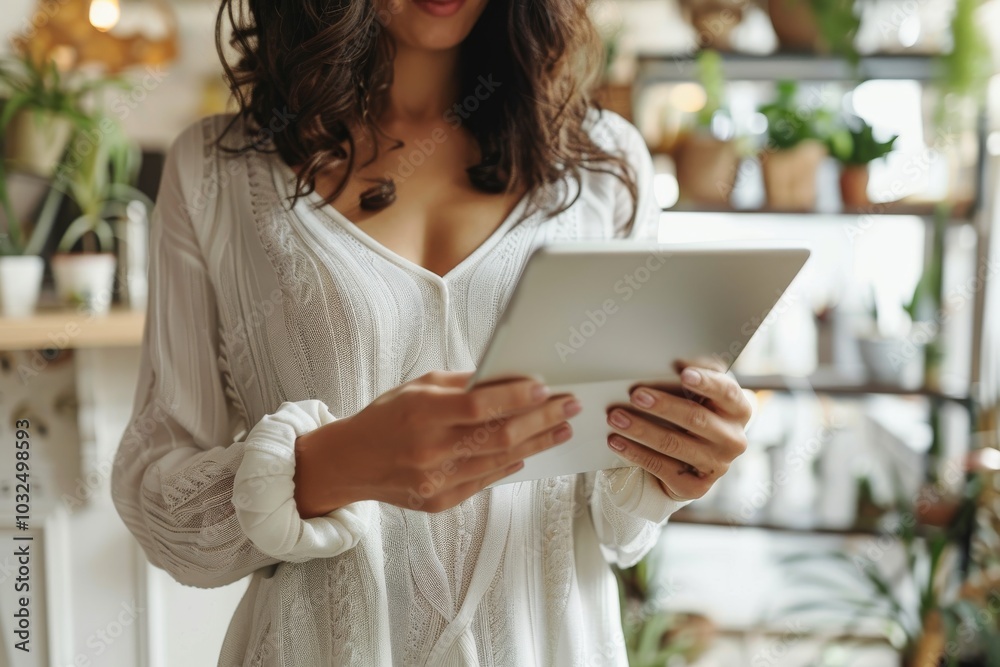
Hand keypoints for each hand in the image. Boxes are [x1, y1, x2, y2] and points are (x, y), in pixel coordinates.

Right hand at [293, 371, 579, 517]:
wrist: (349, 462)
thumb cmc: (386, 417)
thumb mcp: (416, 387)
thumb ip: (461, 384)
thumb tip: (508, 378)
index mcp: (421, 413)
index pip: (478, 406)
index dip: (515, 398)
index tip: (545, 388)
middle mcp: (429, 449)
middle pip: (498, 436)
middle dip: (541, 420)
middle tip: (568, 407)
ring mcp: (435, 480)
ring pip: (499, 462)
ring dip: (536, 443)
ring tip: (560, 429)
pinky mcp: (438, 501)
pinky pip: (484, 481)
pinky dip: (510, 465)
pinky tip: (528, 451)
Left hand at [605, 367, 750, 501]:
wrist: (695, 458)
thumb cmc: (695, 412)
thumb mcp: (701, 393)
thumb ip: (694, 374)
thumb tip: (675, 360)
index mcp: (739, 410)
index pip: (727, 392)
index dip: (706, 383)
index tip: (684, 373)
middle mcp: (733, 439)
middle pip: (697, 419)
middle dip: (664, 406)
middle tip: (636, 394)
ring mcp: (716, 465)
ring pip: (675, 444)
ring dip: (641, 429)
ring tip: (616, 417)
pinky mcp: (696, 486)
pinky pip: (661, 467)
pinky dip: (635, 452)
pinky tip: (616, 441)